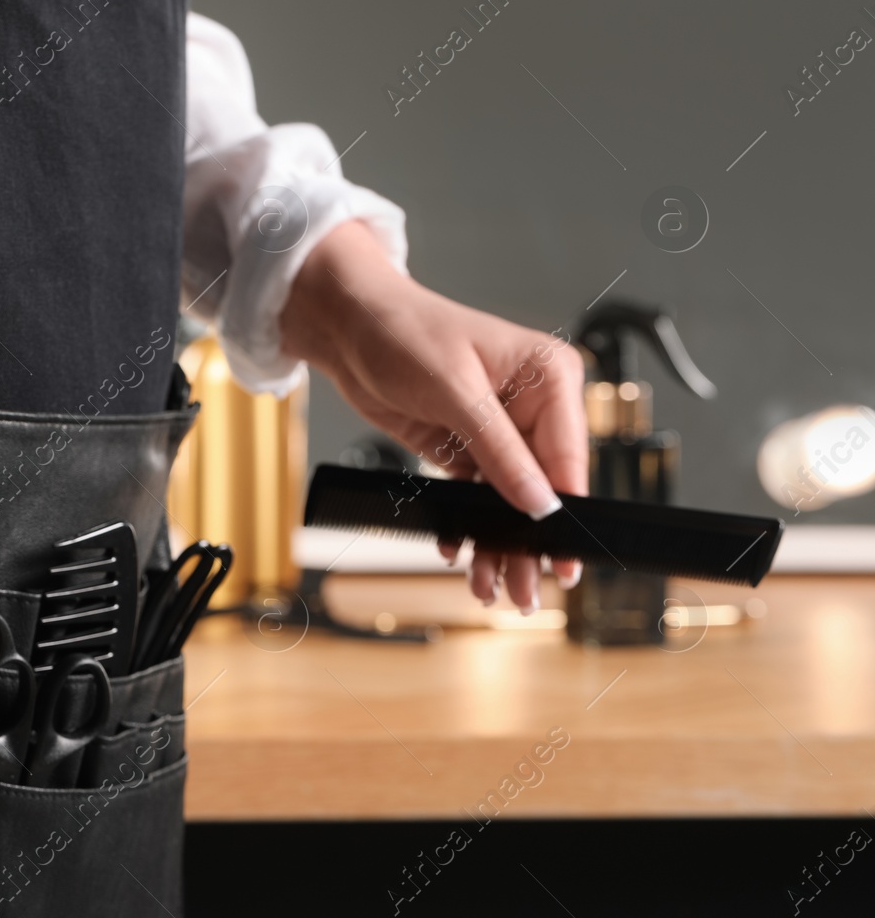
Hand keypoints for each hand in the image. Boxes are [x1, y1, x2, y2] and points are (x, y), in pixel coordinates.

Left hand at [279, 220, 587, 612]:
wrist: (348, 327)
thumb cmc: (404, 331)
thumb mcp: (455, 391)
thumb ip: (500, 451)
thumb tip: (538, 503)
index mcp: (549, 376)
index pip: (568, 455)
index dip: (565, 509)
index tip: (562, 555)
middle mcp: (532, 405)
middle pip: (542, 486)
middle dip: (530, 538)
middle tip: (527, 590)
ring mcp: (499, 429)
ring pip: (510, 499)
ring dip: (498, 541)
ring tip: (489, 586)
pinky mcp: (466, 446)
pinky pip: (476, 496)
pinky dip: (468, 524)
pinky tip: (458, 550)